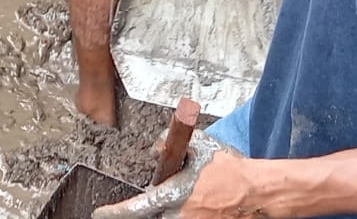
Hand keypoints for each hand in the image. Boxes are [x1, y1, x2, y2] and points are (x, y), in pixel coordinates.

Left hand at [92, 135, 248, 218]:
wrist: (257, 192)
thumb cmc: (230, 170)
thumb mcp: (199, 147)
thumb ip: (170, 144)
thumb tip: (153, 149)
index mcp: (175, 196)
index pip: (136, 209)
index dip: (115, 213)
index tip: (100, 213)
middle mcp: (180, 217)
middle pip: (151, 216)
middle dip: (146, 208)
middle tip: (156, 196)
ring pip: (168, 218)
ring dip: (168, 208)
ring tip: (186, 194)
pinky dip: (181, 212)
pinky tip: (193, 202)